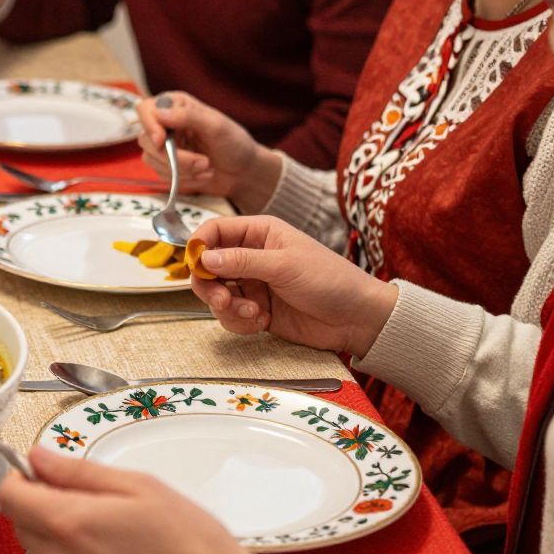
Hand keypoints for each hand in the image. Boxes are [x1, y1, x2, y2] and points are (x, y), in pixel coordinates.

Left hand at [0, 448, 261, 553]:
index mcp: (68, 523)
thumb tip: (37, 457)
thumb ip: (76, 471)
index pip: (8, 496)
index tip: (40, 477)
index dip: (21, 480)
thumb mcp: (138, 486)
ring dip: (62, 546)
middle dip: (44, 510)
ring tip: (115, 545)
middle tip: (93, 508)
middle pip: (23, 527)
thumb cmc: (191, 544)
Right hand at [135, 91, 282, 209]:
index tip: (161, 141)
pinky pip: (160, 175)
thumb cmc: (234, 143)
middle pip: (146, 139)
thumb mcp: (216, 126)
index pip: (145, 109)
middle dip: (175, 157)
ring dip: (182, 170)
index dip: (149, 125)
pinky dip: (183, 179)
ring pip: (152, 160)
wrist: (243, 172)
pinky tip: (201, 175)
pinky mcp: (165, 166)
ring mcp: (163, 146)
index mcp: (176, 105)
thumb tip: (159, 112)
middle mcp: (165, 124)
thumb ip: (187, 117)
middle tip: (203, 162)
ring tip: (207, 168)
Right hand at [189, 215, 396, 357]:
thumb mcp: (284, 265)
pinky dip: (239, 322)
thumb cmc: (330, 281)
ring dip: (228, 308)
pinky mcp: (255, 310)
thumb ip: (241, 261)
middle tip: (223, 301)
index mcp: (259, 233)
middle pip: (208, 267)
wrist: (357, 319)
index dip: (200, 246)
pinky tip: (262, 322)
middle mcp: (251, 256)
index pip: (215, 231)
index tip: (196, 266)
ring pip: (216, 294)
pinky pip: (230, 315)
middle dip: (210, 286)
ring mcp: (252, 284)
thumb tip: (204, 258)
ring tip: (253, 314)